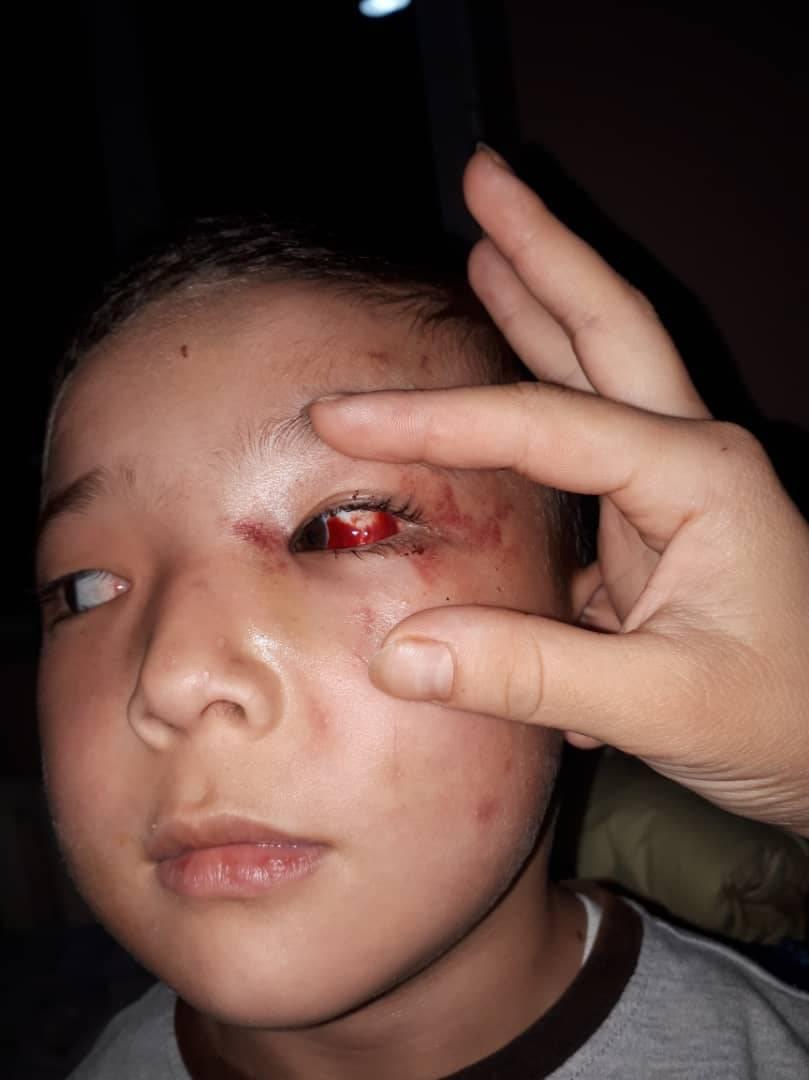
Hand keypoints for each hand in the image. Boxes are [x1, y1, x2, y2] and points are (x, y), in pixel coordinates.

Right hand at [310, 146, 808, 836]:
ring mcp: (672, 484)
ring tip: (486, 241)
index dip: (435, 419)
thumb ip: (531, 676)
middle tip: (485, 175)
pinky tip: (508, 364)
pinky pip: (581, 439)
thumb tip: (399, 655)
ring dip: (544, 296)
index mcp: (697, 478)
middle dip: (544, 246)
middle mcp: (688, 456)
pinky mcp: (652, 521)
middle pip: (607, 325)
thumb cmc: (781, 722)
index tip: (340, 415)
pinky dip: (539, 388)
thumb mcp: (661, 705)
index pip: (544, 423)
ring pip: (600, 365)